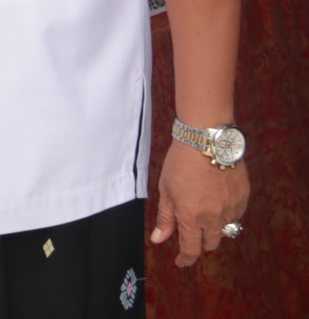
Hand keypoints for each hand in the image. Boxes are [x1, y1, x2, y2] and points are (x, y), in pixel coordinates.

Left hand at [151, 140, 249, 265]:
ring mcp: (231, 208)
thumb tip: (158, 239)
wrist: (206, 140)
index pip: (191, 249)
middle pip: (210, 243)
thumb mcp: (166, 189)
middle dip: (199, 242)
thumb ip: (165, 217)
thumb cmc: (181, 162)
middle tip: (191, 232)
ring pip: (225, 229)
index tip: (180, 262)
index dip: (185, 259)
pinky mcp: (243, 198)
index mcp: (191, 216)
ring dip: (213, 226)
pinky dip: (227, 212)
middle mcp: (213, 217)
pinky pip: (236, 214)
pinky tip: (217, 198)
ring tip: (203, 206)